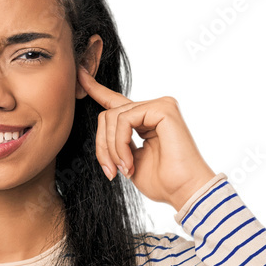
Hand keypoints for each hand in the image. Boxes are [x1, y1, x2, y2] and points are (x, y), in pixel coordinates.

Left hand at [78, 66, 216, 210]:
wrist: (184, 191)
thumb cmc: (162, 181)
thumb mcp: (128, 161)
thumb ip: (116, 143)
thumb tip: (102, 132)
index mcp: (145, 120)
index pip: (115, 102)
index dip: (96, 89)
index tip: (80, 74)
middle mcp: (153, 108)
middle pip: (108, 115)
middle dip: (103, 146)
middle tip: (111, 171)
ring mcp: (159, 105)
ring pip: (112, 117)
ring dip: (112, 149)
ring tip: (124, 169)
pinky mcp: (163, 108)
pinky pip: (124, 120)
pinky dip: (120, 144)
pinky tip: (129, 162)